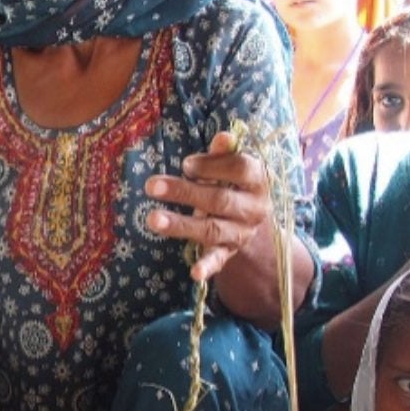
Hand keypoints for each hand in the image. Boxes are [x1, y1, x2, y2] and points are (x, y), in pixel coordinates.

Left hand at [144, 131, 273, 281]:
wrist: (251, 221)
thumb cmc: (232, 185)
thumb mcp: (232, 168)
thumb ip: (223, 156)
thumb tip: (223, 137)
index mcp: (258, 181)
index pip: (241, 169)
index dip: (213, 165)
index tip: (185, 164)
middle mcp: (253, 209)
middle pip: (219, 200)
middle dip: (185, 192)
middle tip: (151, 185)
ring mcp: (241, 232)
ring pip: (212, 229)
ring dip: (181, 225)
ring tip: (152, 220)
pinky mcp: (229, 252)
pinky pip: (218, 260)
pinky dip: (207, 267)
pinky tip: (194, 273)